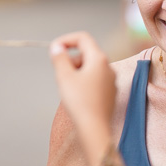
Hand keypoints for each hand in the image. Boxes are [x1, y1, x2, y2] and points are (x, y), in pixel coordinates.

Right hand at [49, 32, 115, 155]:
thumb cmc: (80, 102)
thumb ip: (60, 58)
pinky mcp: (110, 92)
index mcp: (99, 59)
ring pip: (91, 67)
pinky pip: (95, 80)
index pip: (83, 38)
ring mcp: (111, 80)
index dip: (67, 40)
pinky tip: (77, 96)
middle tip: (60, 73)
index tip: (54, 49)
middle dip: (71, 59)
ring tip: (68, 86)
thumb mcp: (64, 77)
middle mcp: (109, 67)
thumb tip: (57, 47)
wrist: (94, 128)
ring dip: (77, 71)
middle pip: (87, 53)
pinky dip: (84, 81)